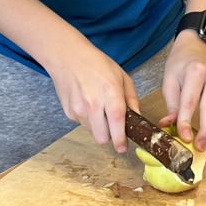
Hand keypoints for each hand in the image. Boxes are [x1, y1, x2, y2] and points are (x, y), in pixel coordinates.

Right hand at [43, 36, 139, 153]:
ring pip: (92, 132)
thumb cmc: (97, 64)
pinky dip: (87, 119)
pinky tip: (87, 102)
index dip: (120, 140)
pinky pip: (82, 124)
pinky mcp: (68, 112)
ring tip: (98, 108)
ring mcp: (78, 109)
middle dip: (110, 136)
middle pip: (102, 137)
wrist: (67, 57)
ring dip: (98, 127)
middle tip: (113, 126)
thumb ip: (131, 99)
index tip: (123, 148)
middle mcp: (93, 104)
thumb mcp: (122, 76)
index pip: (117, 124)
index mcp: (110, 94)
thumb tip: (137, 117)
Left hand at [159, 31, 205, 149]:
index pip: (190, 101)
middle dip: (205, 130)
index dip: (186, 121)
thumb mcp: (170, 80)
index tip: (183, 137)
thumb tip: (168, 126)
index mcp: (195, 72)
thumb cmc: (180, 63)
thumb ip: (172, 105)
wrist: (197, 46)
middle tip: (199, 147)